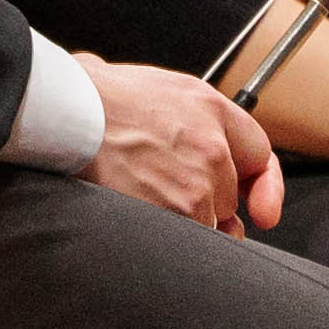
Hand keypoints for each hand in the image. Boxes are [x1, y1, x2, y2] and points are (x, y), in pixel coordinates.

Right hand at [88, 57, 280, 232]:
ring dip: (180, 224)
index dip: (263, 187)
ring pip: (205, 224)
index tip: (263, 210)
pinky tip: (135, 217)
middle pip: (228, 199)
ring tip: (138, 200)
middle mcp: (214, 150)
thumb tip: (179, 128)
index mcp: (213, 111)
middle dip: (205, 206)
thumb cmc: (95, 95)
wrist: (65, 112)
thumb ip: (189, 113)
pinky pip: (181, 242)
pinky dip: (162, 242)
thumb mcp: (158, 86)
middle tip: (162, 196)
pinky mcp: (173, 215)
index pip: (260, 156)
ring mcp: (195, 187)